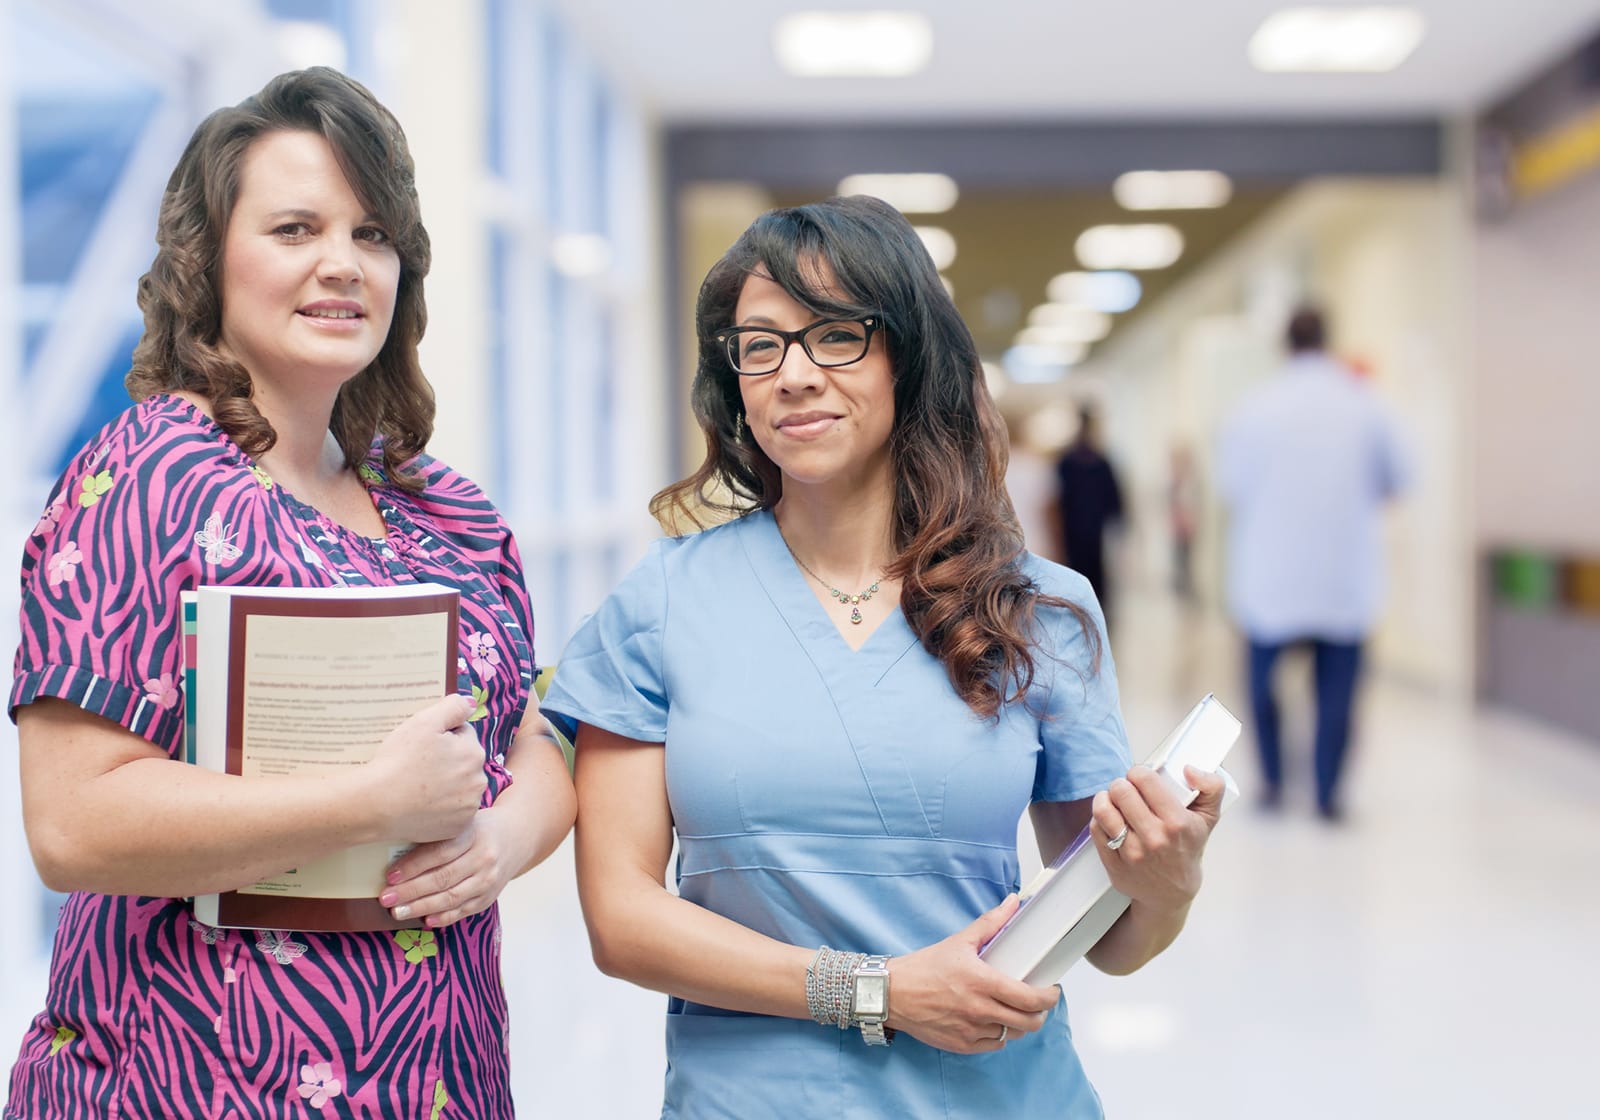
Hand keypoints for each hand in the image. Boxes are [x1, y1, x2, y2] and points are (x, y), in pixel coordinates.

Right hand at [364, 694, 487, 843]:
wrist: (376, 804)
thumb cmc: (398, 760)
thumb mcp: (423, 722)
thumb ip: (453, 707)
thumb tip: (471, 703)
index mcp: (474, 753)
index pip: (464, 735)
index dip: (442, 737)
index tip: (423, 747)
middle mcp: (479, 781)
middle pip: (465, 762)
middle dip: (449, 760)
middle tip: (419, 767)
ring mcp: (469, 807)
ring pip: (461, 787)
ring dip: (448, 784)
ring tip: (420, 786)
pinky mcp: (458, 828)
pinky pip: (454, 812)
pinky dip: (443, 808)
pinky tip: (424, 805)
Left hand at [379, 806, 517, 927]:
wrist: (516, 836)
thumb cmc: (478, 828)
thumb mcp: (461, 821)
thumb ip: (436, 835)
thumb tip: (395, 856)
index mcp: (474, 834)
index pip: (440, 852)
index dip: (413, 865)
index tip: (390, 875)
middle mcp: (484, 858)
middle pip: (443, 877)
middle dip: (411, 891)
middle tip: (386, 898)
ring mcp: (488, 880)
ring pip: (451, 897)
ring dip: (421, 907)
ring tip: (398, 912)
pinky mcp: (489, 897)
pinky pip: (463, 911)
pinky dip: (443, 917)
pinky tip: (424, 919)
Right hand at [886, 895, 1060, 1053]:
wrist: (892, 993)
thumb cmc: (924, 968)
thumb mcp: (959, 941)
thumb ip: (990, 923)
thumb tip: (1012, 903)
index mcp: (982, 982)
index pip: (1030, 999)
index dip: (1049, 998)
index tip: (1052, 991)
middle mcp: (979, 1010)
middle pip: (1028, 1023)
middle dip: (1039, 1014)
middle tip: (1037, 1003)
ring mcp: (971, 1031)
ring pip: (1012, 1035)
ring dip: (1018, 1024)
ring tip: (1014, 1010)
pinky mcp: (961, 1045)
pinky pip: (992, 1045)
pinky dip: (998, 1035)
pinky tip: (992, 1022)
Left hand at [1090, 764, 1224, 913]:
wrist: (1172, 893)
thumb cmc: (1187, 849)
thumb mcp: (1208, 818)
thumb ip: (1211, 786)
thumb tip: (1189, 769)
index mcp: (1177, 823)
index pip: (1144, 779)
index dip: (1139, 772)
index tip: (1141, 778)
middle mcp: (1154, 839)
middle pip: (1121, 791)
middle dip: (1122, 784)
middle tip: (1127, 789)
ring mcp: (1132, 854)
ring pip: (1103, 810)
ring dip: (1105, 799)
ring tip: (1113, 800)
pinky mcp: (1114, 865)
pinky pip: (1096, 829)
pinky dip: (1100, 819)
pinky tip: (1110, 819)